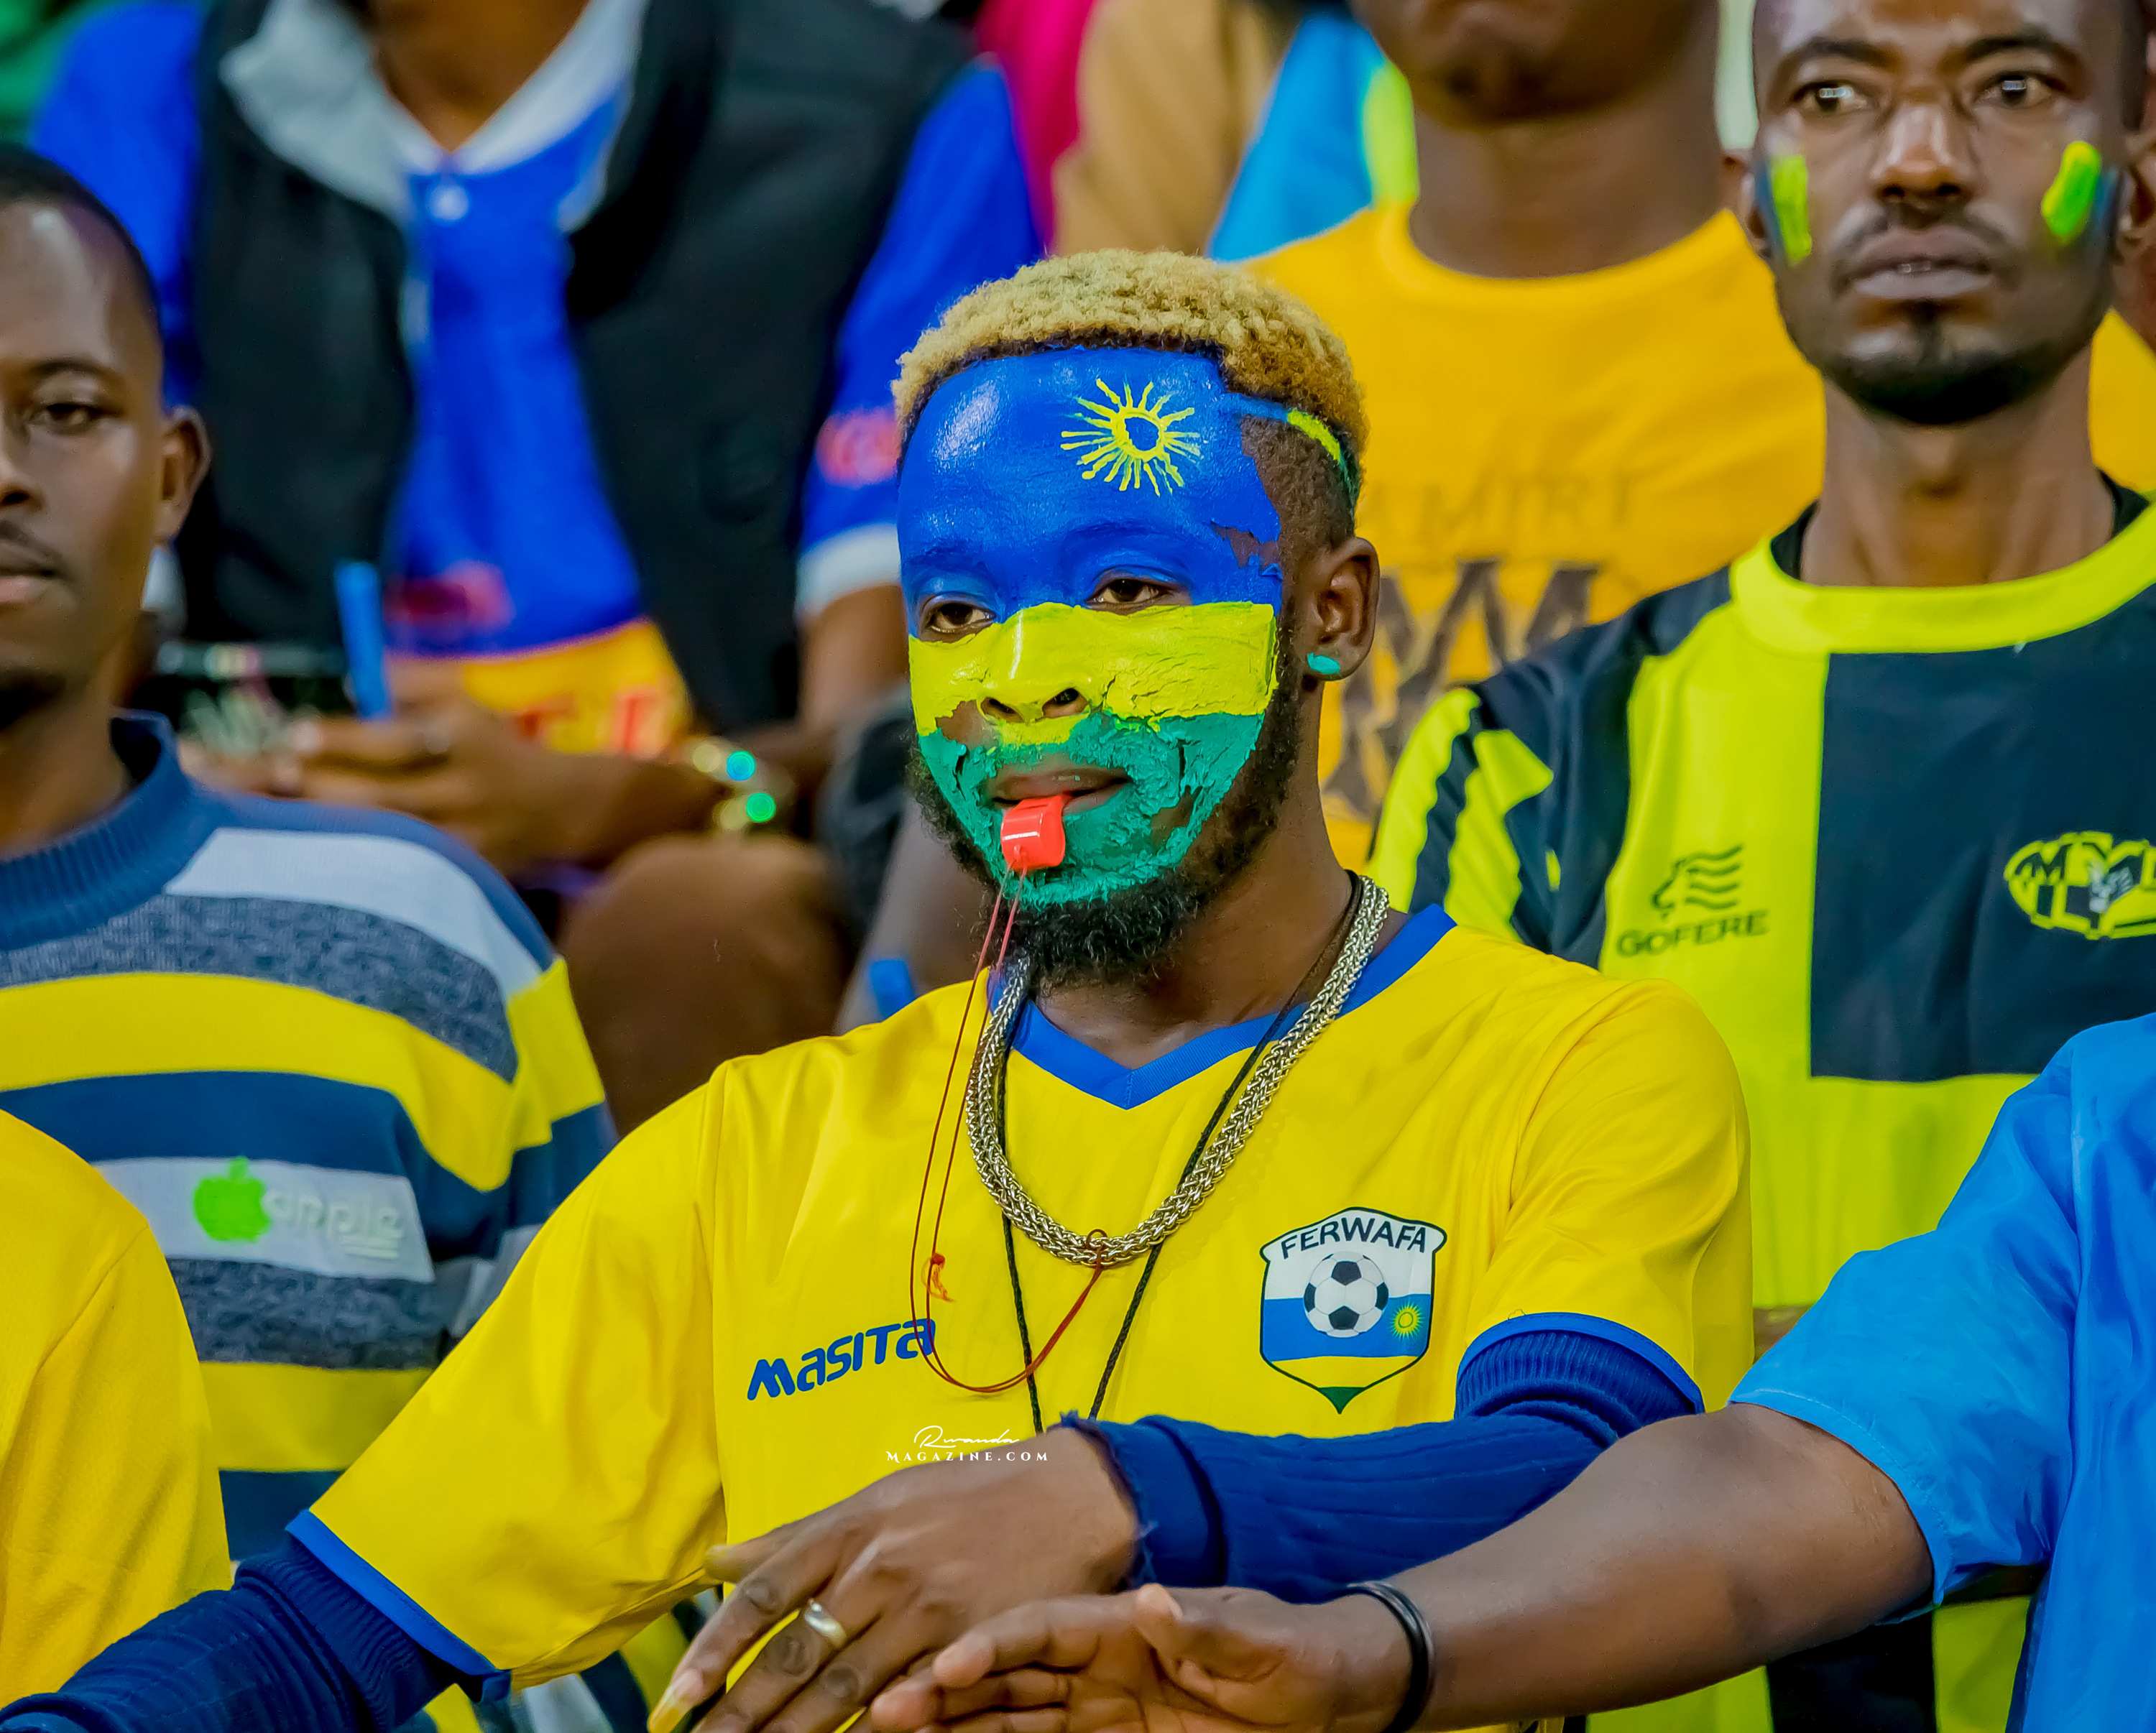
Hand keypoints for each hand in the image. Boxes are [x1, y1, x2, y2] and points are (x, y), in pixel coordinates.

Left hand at [285, 661, 712, 874]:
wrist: (562, 808)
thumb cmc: (495, 743)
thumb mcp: (465, 696)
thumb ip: (411, 680)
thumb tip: (355, 682)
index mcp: (465, 737)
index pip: (397, 740)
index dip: (344, 739)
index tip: (296, 733)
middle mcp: (464, 791)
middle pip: (381, 796)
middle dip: (320, 787)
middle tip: (274, 775)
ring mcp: (462, 841)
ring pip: (383, 839)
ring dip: (323, 828)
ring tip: (273, 818)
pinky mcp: (458, 879)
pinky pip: (397, 873)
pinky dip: (354, 867)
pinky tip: (311, 863)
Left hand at [650, 1433, 1138, 1732]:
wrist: (1070, 1493)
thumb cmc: (965, 1495)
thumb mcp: (878, 1498)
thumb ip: (795, 1537)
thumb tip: (716, 1563)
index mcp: (851, 1526)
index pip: (765, 1593)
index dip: (716, 1650)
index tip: (677, 1699)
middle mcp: (881, 1566)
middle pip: (797, 1652)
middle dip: (742, 1712)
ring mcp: (927, 1608)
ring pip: (847, 1687)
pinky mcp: (971, 1641)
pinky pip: (911, 1699)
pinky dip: (876, 1730)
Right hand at [868, 1584, 1410, 1732]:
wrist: (1329, 1692)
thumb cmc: (1295, 1653)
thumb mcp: (1257, 1641)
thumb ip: (1203, 1628)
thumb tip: (1156, 1602)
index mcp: (1124, 1621)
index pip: (1042, 1628)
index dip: (992, 1643)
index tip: (946, 1664)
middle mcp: (1097, 1661)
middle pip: (1006, 1672)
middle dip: (944, 1687)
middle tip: (886, 1709)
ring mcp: (1097, 1705)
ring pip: (1006, 1714)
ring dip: (951, 1723)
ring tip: (892, 1730)